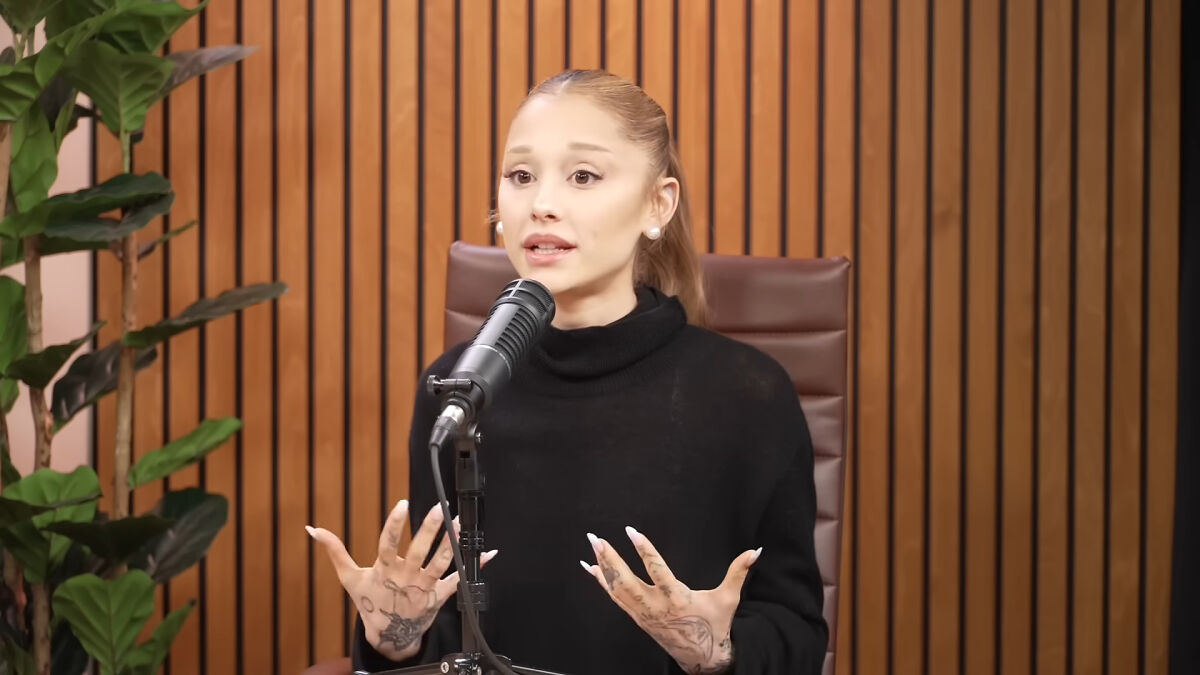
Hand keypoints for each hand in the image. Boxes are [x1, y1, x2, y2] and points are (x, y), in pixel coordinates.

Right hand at [307, 500, 496, 660]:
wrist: (389, 636)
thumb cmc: (370, 602)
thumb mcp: (349, 577)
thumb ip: (334, 551)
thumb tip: (313, 529)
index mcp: (384, 569)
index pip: (388, 543)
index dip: (395, 524)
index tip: (402, 504)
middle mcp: (405, 576)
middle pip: (419, 549)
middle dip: (430, 529)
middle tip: (440, 508)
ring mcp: (423, 586)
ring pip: (441, 561)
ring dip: (452, 542)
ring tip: (459, 522)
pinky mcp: (439, 595)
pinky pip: (459, 579)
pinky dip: (476, 567)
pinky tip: (489, 554)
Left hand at [581, 527, 759, 674]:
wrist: (702, 656)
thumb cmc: (715, 624)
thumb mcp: (728, 598)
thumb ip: (739, 572)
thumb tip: (755, 550)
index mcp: (677, 599)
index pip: (657, 571)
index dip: (644, 550)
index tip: (632, 531)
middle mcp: (656, 607)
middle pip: (626, 582)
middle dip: (610, 559)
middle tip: (597, 539)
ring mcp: (644, 614)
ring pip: (617, 590)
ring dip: (603, 567)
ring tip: (593, 546)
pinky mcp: (638, 618)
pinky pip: (615, 598)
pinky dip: (602, 582)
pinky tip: (591, 568)